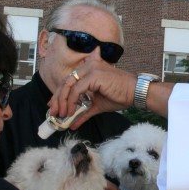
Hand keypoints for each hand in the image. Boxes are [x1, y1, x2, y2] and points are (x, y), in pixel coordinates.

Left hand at [48, 58, 173, 127]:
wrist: (135, 93)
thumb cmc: (119, 96)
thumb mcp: (97, 105)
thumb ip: (84, 112)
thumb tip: (73, 124)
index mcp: (88, 69)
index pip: (69, 81)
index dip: (59, 95)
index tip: (54, 107)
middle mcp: (88, 65)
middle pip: (65, 82)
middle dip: (57, 99)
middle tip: (53, 113)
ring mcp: (90, 69)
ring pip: (68, 86)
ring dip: (63, 102)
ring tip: (62, 115)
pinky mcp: (93, 75)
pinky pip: (76, 90)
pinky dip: (71, 102)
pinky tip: (71, 112)